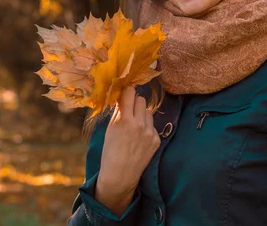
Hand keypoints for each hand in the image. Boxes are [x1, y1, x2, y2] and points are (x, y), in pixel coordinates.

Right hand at [95, 86, 160, 215]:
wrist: (120, 174)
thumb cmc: (111, 151)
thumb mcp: (110, 128)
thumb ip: (119, 112)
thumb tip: (124, 96)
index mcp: (124, 120)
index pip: (130, 93)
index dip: (127, 92)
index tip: (125, 93)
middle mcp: (138, 124)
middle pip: (141, 100)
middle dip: (135, 103)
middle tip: (129, 110)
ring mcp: (149, 132)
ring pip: (148, 112)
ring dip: (141, 115)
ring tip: (133, 127)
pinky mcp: (156, 139)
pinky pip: (152, 125)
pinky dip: (146, 128)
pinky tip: (139, 138)